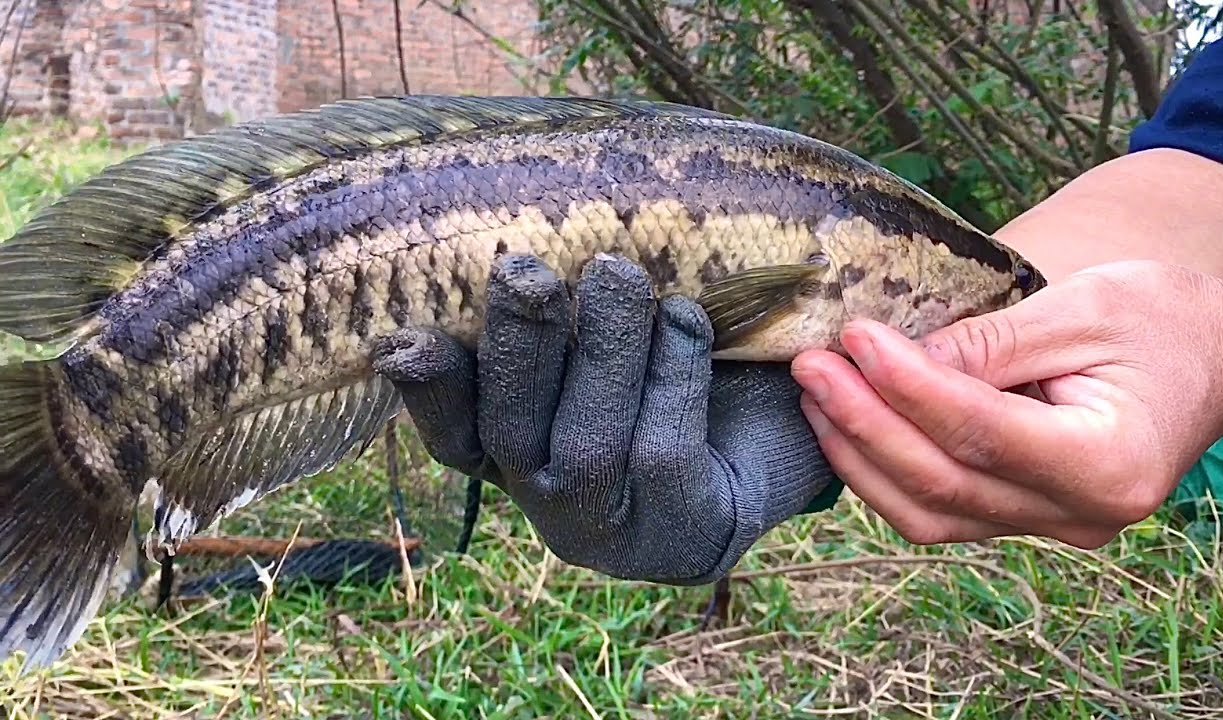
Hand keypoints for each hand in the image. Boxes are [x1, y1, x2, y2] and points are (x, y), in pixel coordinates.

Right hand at [372, 254, 838, 583]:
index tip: (401, 339)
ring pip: (586, 445)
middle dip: (516, 348)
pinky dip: (672, 373)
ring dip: (602, 350)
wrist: (787, 431)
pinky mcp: (680, 532)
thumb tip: (507, 236)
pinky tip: (686, 320)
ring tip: (617, 274)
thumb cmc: (679, 364)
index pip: (453, 430)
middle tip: (527, 272)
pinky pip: (662, 449)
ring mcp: (613, 526)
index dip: (428, 389)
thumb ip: (560, 306)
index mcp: (517, 450)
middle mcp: (550, 497)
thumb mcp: (612, 332)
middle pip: (508, 433)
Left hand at [791, 260, 1222, 548]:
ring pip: (930, 515)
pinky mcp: (1026, 519)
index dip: (907, 387)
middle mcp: (1079, 515)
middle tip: (810, 366)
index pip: (981, 432)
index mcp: (1109, 462)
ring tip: (814, 394)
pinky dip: (886, 473)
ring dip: (861, 456)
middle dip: (864, 425)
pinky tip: (848, 426)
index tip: (853, 338)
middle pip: (944, 485)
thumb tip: (895, 359)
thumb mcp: (1084, 309)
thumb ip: (991, 342)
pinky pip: (941, 511)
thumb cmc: (1164, 323)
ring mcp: (1052, 528)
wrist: (1220, 363)